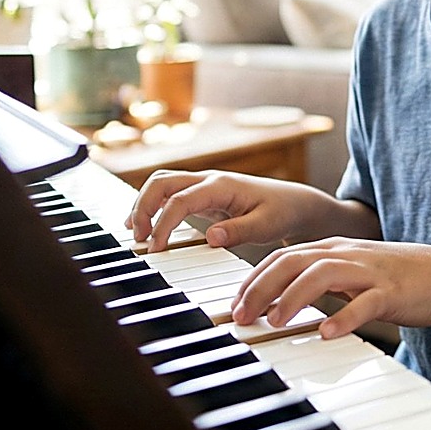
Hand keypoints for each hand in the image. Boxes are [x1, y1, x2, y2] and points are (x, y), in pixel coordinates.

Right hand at [125, 169, 325, 251]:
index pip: (180, 200)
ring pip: (162, 184)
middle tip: (138, 239)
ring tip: (135, 235)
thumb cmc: (282, 212)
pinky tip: (143, 227)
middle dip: (143, 207)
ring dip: (144, 204)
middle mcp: (208, 180)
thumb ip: (239, 231)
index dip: (162, 223)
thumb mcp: (266, 225)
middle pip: (161, 182)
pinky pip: (169, 195)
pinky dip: (152, 206)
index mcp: (222, 185)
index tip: (155, 249)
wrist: (294, 203)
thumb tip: (210, 237)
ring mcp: (204, 186)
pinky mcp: (202, 197)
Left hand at [232, 237, 430, 338]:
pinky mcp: (391, 292)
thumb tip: (276, 305)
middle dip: (262, 288)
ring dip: (294, 297)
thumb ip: (318, 282)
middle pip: (295, 261)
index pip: (283, 257)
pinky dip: (344, 317)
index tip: (234, 306)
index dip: (254, 280)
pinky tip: (327, 333)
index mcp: (334, 249)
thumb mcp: (351, 274)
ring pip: (324, 274)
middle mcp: (347, 254)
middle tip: (241, 317)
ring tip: (274, 321)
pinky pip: (365, 303)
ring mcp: (369, 271)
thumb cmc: (395, 279)